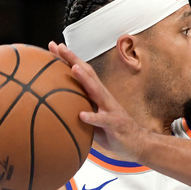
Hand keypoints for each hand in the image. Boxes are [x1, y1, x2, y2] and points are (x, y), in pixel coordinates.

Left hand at [49, 42, 150, 162]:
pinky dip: (92, 117)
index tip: (53, 47)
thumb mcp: (92, 117)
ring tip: (73, 68)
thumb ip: (78, 109)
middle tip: (58, 47)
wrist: (138, 143)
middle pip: (88, 73)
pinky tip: (82, 115)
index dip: (68, 59)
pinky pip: (103, 120)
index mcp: (97, 94)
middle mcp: (104, 97)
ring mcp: (110, 109)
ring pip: (97, 91)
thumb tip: (55, 106)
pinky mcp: (115, 124)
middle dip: (73, 59)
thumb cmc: (112, 130)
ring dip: (85, 79)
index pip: (81, 72)